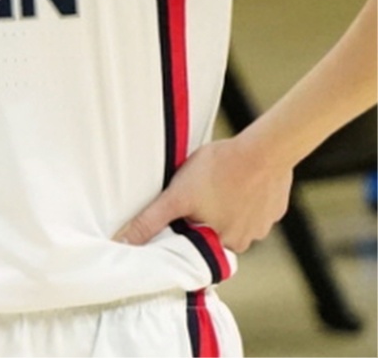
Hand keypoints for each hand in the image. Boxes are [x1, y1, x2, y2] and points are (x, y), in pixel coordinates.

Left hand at [115, 134, 289, 253]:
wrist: (263, 151)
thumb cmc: (218, 171)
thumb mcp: (176, 195)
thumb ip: (150, 221)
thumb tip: (124, 242)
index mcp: (220, 243)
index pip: (195, 247)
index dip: (185, 231)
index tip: (181, 216)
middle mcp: (244, 242)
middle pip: (215, 235)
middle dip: (204, 219)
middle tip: (198, 195)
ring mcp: (262, 226)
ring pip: (235, 222)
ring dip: (224, 209)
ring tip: (216, 186)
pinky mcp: (274, 210)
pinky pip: (254, 210)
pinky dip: (244, 200)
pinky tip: (236, 182)